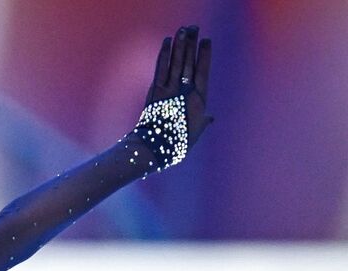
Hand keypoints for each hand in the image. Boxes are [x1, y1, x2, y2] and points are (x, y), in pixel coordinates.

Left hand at [137, 24, 213, 164]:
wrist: (155, 148)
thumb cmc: (177, 143)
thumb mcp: (195, 133)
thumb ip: (202, 121)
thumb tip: (210, 118)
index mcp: (198, 100)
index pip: (203, 71)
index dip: (204, 55)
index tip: (206, 40)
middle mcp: (184, 92)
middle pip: (189, 63)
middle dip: (191, 44)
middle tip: (194, 28)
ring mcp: (169, 90)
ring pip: (176, 62)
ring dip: (179, 45)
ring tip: (183, 30)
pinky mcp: (155, 91)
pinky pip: (161, 68)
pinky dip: (164, 54)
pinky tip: (167, 42)